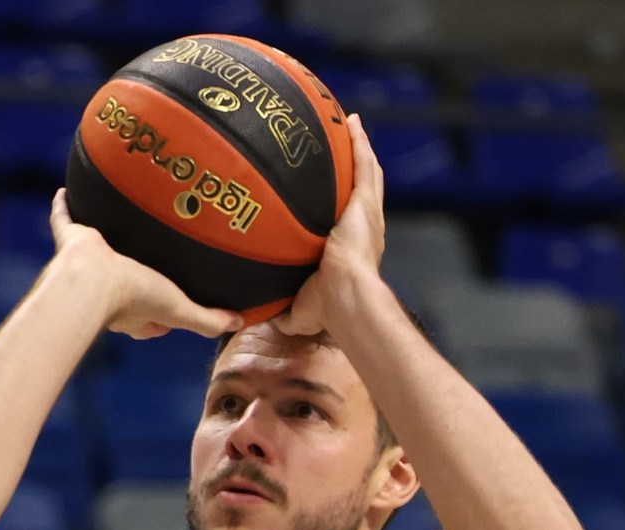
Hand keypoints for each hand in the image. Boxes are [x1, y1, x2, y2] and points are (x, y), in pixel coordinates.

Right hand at [49, 188, 242, 339]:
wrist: (93, 281)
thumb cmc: (135, 298)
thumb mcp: (180, 310)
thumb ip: (208, 319)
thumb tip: (239, 321)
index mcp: (132, 309)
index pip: (149, 313)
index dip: (162, 311)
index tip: (175, 298)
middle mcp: (109, 287)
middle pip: (125, 279)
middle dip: (136, 270)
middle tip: (151, 255)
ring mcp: (90, 263)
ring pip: (99, 249)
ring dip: (107, 235)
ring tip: (119, 219)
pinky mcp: (72, 241)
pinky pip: (65, 219)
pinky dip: (64, 207)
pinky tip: (65, 191)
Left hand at [276, 115, 386, 337]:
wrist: (347, 300)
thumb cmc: (327, 310)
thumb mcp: (296, 310)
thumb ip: (278, 307)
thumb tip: (257, 312)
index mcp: (351, 250)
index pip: (347, 220)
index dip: (341, 205)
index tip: (328, 193)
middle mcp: (364, 228)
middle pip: (361, 190)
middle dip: (354, 169)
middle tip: (345, 147)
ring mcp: (368, 214)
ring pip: (367, 173)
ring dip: (360, 148)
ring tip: (351, 125)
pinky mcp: (366, 204)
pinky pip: (364, 165)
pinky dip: (360, 143)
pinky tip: (353, 122)